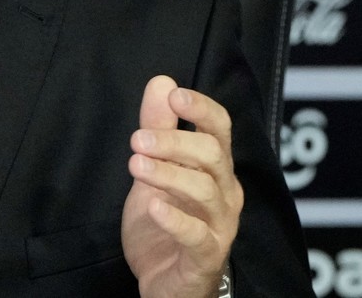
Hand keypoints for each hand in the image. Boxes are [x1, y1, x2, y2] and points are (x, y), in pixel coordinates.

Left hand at [122, 76, 243, 297]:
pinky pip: (198, 235)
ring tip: (135, 166)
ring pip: (204, 189)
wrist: (166, 282)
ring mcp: (220, 225)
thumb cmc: (165, 223)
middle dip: (174, 141)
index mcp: (216, 169)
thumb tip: (161, 82)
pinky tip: (152, 206)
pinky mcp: (207, 256)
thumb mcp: (153, 171)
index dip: (201, 108)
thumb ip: (158, 128)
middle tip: (137, 140)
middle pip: (212, 154)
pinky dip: (175, 218)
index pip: (220, 128)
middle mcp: (226, 193)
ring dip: (168, 173)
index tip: (174, 95)